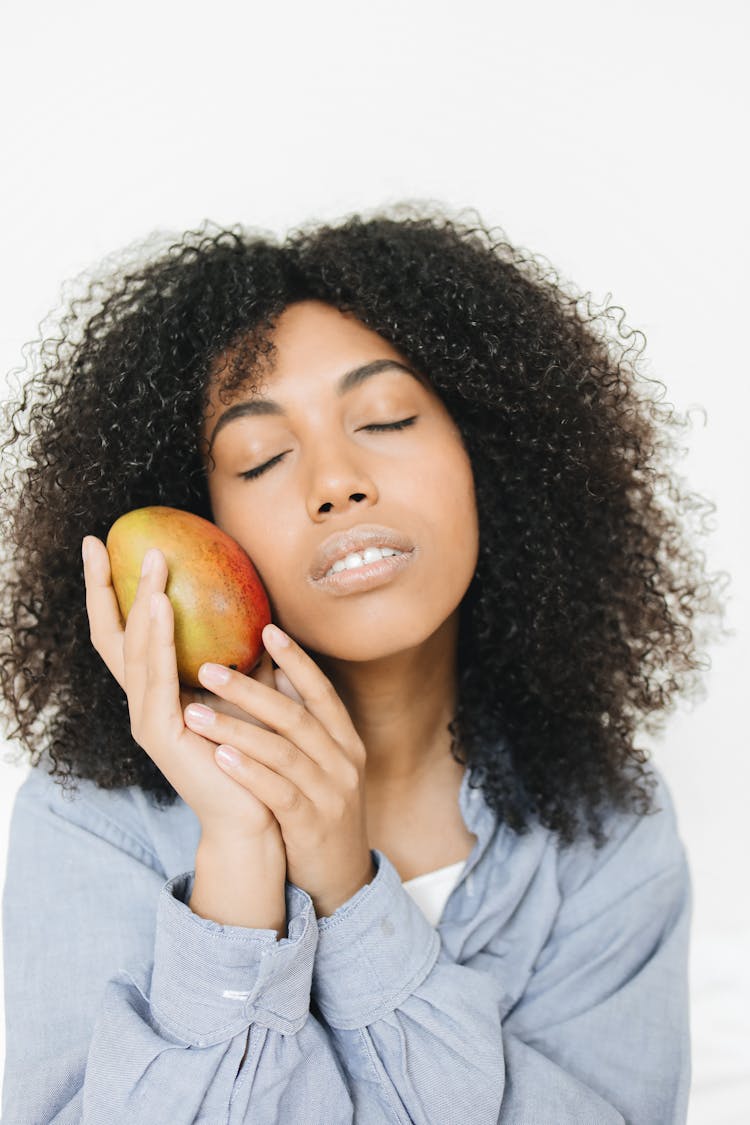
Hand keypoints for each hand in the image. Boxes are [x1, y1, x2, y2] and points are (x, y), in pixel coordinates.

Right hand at [82, 536, 285, 852]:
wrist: (255, 814)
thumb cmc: (254, 754)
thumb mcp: (246, 691)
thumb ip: (241, 654)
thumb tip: (259, 603)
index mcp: (157, 691)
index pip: (124, 631)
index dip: (110, 590)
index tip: (102, 545)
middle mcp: (143, 701)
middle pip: (111, 634)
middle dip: (104, 586)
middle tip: (100, 541)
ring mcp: (147, 718)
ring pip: (133, 649)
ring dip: (140, 600)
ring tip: (149, 560)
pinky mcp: (160, 734)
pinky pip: (156, 676)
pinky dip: (158, 637)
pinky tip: (163, 605)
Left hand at [184, 628, 375, 917]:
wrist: (340, 879)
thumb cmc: (319, 808)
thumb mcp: (320, 762)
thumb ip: (300, 722)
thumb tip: (272, 670)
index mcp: (345, 740)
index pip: (321, 691)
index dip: (296, 660)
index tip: (266, 628)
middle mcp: (344, 762)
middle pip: (296, 716)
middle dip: (250, 689)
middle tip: (207, 665)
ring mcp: (331, 795)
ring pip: (284, 753)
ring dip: (238, 729)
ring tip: (194, 710)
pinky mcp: (312, 826)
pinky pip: (279, 793)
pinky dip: (250, 773)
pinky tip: (220, 758)